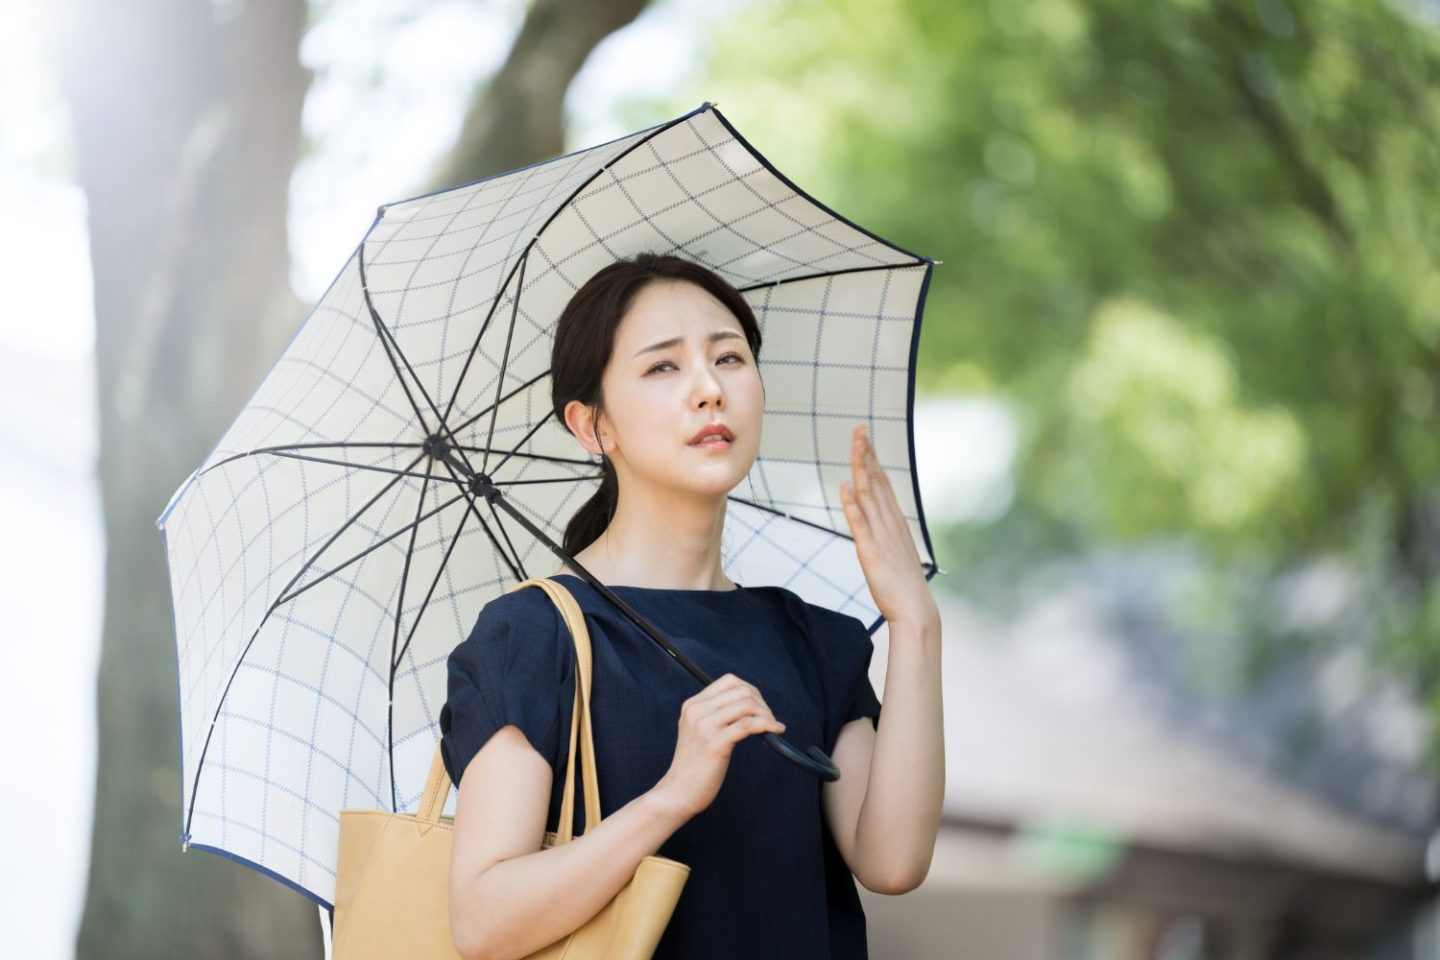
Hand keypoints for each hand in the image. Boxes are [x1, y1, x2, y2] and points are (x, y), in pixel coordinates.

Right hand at [654, 673, 784, 817]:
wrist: (678, 792)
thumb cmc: (693, 765)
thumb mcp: (697, 731)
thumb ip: (714, 715)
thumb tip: (750, 705)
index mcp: (692, 705)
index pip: (729, 681)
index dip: (751, 691)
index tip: (759, 708)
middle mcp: (697, 711)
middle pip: (742, 691)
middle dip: (762, 703)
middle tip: (769, 720)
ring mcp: (705, 726)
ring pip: (747, 704)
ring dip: (767, 714)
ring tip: (772, 727)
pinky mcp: (715, 743)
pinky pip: (749, 725)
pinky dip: (767, 725)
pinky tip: (775, 731)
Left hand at [839, 423, 938, 631]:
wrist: (916, 611)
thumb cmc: (905, 586)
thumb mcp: (895, 553)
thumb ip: (886, 535)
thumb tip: (874, 521)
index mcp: (897, 522)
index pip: (884, 483)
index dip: (874, 460)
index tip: (866, 439)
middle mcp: (891, 524)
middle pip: (878, 481)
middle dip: (868, 453)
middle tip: (860, 428)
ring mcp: (882, 536)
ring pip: (869, 494)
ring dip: (860, 468)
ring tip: (855, 444)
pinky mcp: (871, 552)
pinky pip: (860, 523)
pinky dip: (852, 503)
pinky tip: (845, 486)